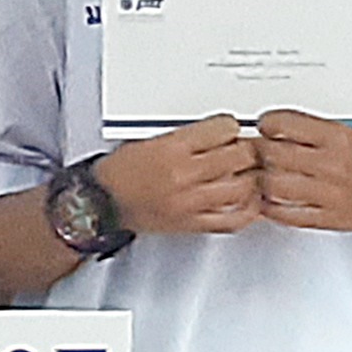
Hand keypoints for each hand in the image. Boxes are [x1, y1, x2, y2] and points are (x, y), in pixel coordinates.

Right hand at [100, 115, 262, 237]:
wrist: (101, 202)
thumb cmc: (121, 171)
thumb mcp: (151, 139)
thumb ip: (189, 136)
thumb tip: (222, 132)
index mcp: (172, 149)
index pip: (223, 129)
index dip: (232, 127)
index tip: (231, 129)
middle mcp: (183, 175)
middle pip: (239, 157)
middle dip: (246, 149)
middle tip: (244, 149)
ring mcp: (190, 202)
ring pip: (243, 188)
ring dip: (250, 178)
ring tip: (246, 173)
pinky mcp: (192, 224)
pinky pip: (233, 219)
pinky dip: (248, 210)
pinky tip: (249, 201)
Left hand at [251, 111, 351, 234]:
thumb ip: (316, 133)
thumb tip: (277, 128)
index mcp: (341, 138)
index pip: (287, 124)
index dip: (268, 123)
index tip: (264, 125)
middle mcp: (334, 165)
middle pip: (274, 154)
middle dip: (260, 150)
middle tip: (257, 149)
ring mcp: (330, 195)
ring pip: (274, 185)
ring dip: (262, 179)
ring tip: (263, 174)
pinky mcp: (328, 219)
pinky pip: (287, 214)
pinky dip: (270, 207)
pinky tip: (270, 199)